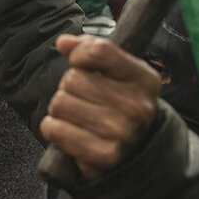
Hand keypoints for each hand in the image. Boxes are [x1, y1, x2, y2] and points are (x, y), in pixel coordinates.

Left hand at [42, 34, 161, 180]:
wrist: (132, 155)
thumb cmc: (119, 107)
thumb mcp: (115, 73)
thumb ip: (90, 50)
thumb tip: (64, 42)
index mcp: (144, 79)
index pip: (97, 51)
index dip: (79, 55)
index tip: (80, 65)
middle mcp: (137, 106)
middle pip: (73, 78)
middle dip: (69, 88)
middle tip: (84, 101)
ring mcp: (122, 133)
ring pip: (60, 103)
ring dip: (61, 110)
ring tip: (79, 118)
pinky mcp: (103, 155)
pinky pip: (55, 129)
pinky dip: (54, 129)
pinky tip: (71, 133)